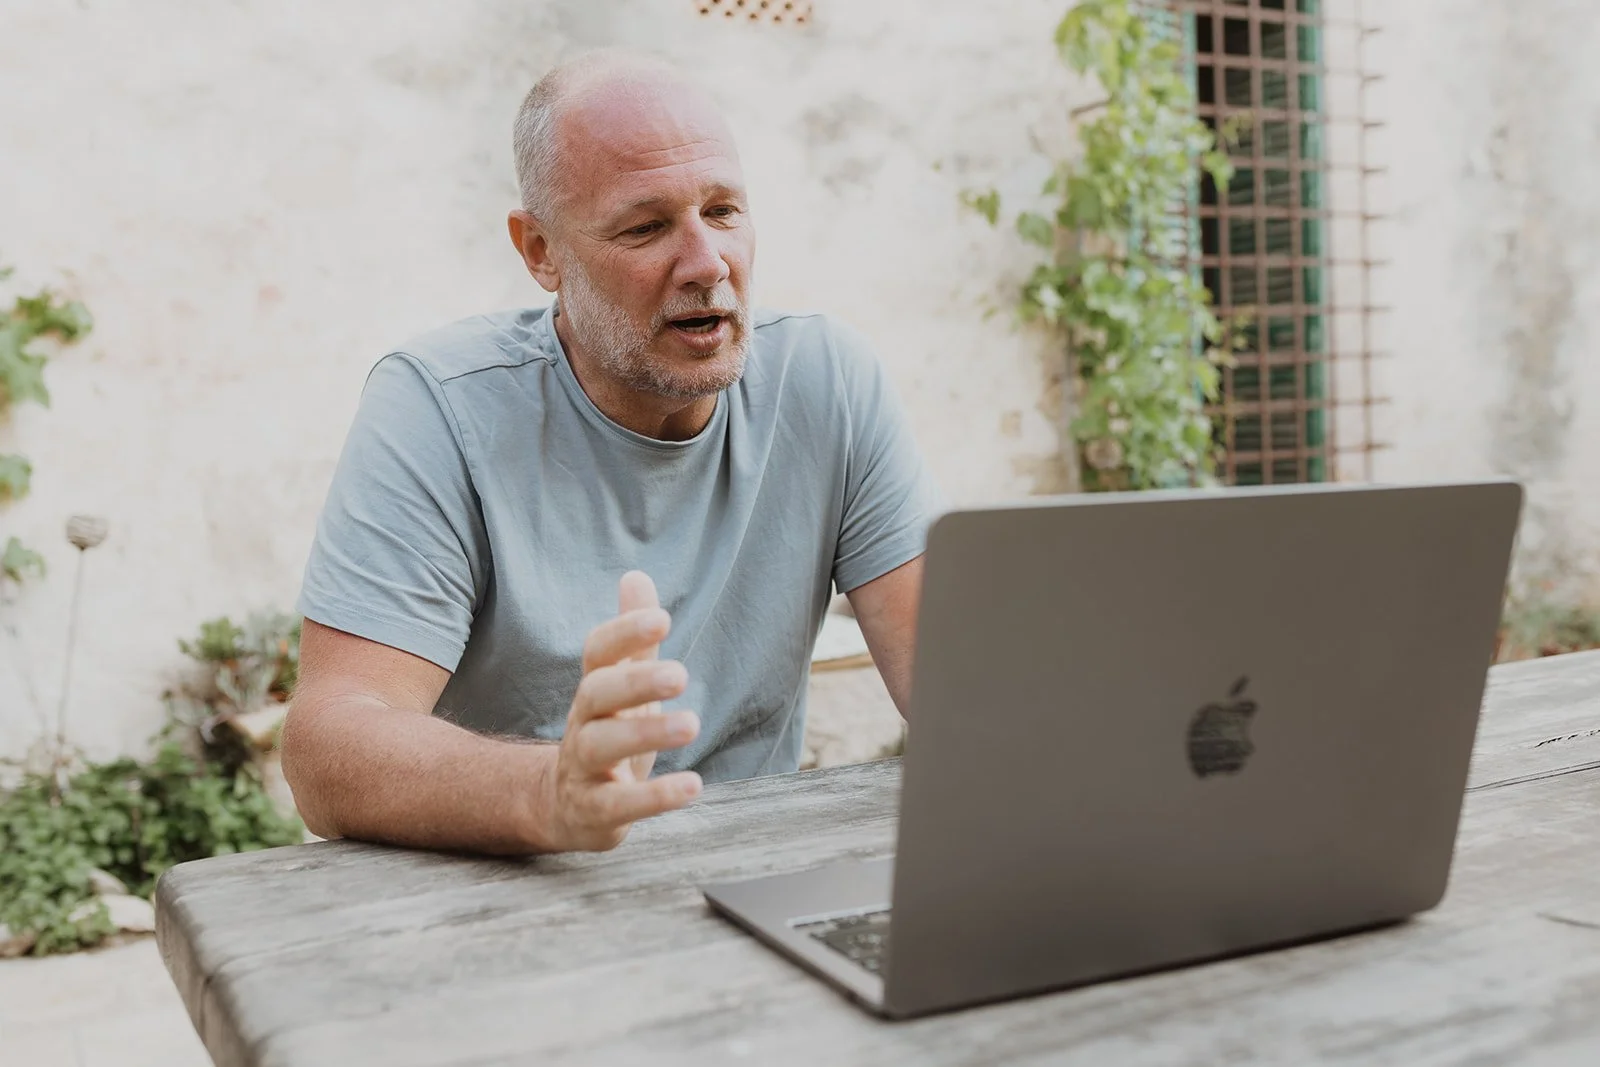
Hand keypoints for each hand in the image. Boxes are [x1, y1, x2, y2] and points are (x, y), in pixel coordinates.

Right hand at [540, 571, 702, 850]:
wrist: (566, 803)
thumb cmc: (609, 731)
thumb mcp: (623, 684)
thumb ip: (634, 639)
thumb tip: (636, 575)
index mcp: (595, 688)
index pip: (598, 652)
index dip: (624, 633)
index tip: (662, 619)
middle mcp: (583, 723)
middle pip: (597, 694)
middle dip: (636, 681)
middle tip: (681, 673)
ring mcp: (583, 768)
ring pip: (602, 746)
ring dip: (646, 734)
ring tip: (692, 724)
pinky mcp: (594, 812)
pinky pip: (617, 804)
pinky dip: (654, 797)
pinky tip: (692, 786)